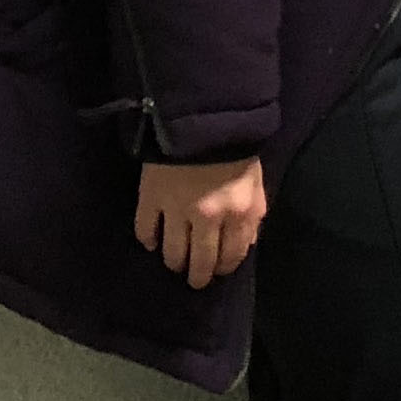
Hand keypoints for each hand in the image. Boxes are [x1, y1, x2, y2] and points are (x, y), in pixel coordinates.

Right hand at [134, 156, 266, 288]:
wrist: (201, 119)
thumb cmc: (235, 152)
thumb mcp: (255, 185)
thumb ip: (252, 217)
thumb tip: (244, 246)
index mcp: (238, 213)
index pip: (231, 255)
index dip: (224, 268)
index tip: (218, 271)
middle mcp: (208, 217)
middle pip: (200, 261)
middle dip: (198, 276)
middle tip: (195, 280)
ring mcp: (176, 209)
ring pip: (172, 252)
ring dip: (174, 262)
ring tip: (175, 263)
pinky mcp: (150, 198)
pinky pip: (145, 230)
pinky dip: (149, 240)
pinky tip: (153, 243)